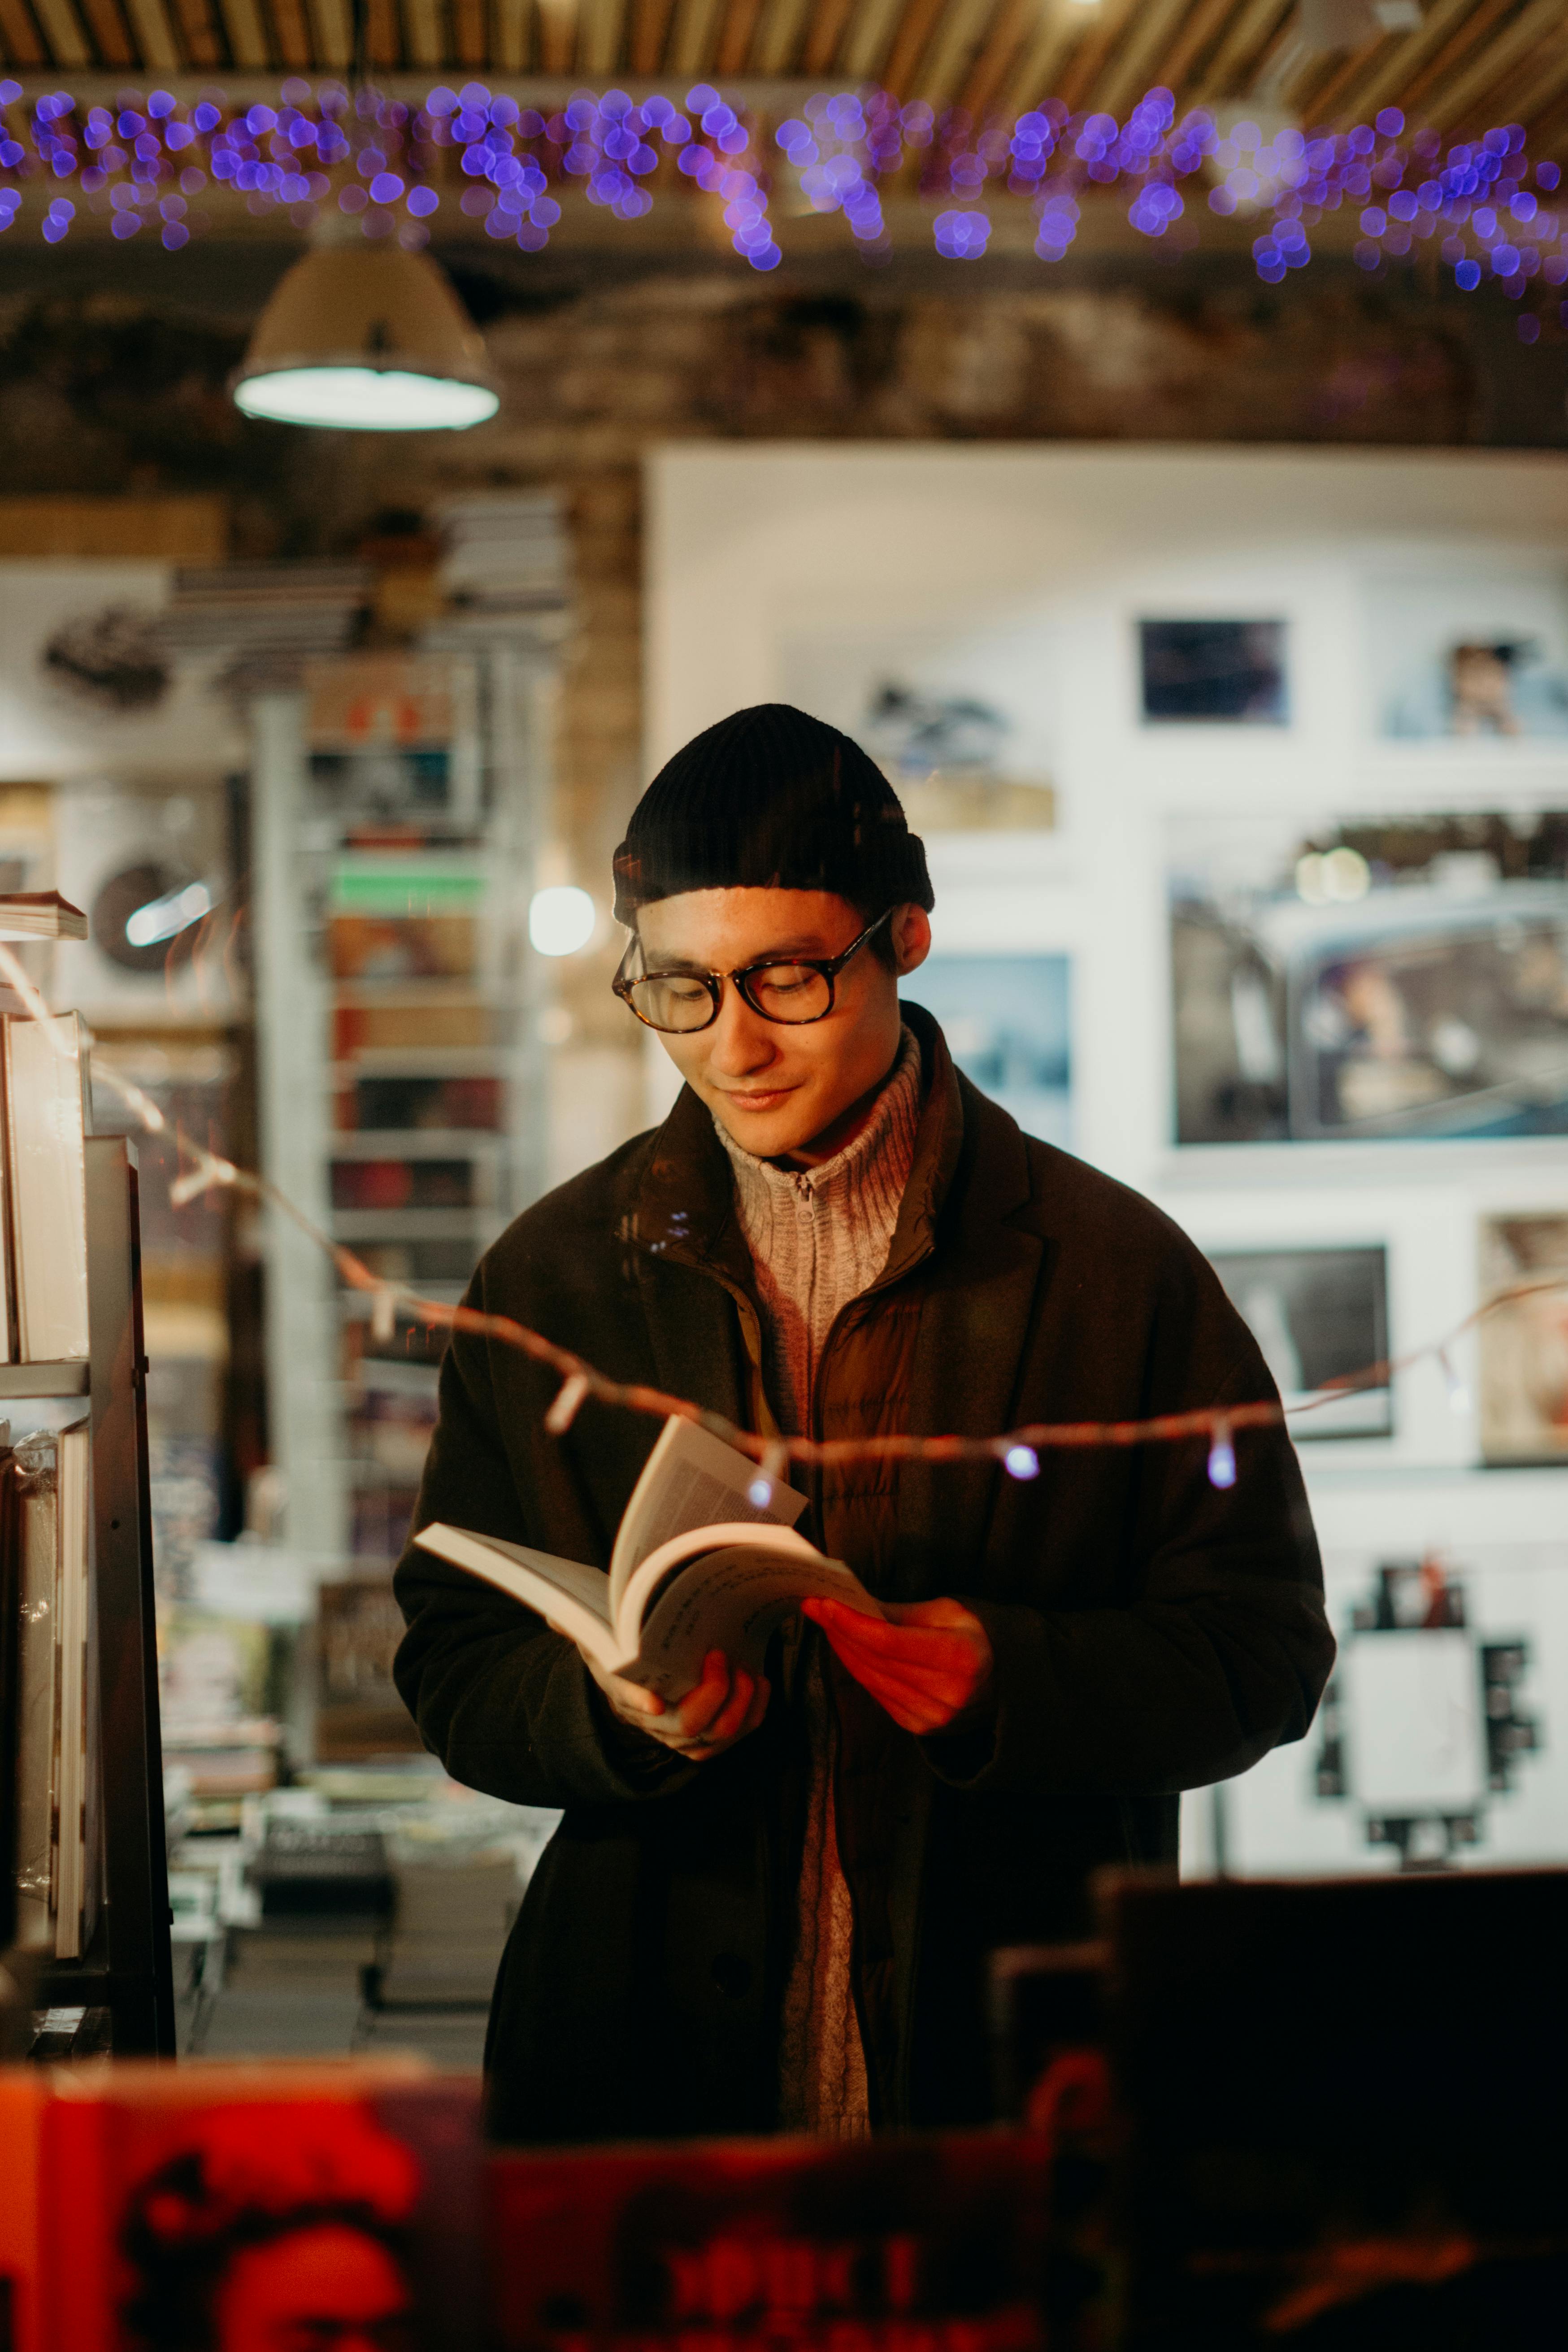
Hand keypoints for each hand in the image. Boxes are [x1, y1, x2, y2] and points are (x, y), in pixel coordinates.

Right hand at [554, 1631, 768, 1761]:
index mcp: (626, 1696)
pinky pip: (742, 1731)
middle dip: (712, 1693)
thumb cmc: (625, 1656)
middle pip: (689, 1725)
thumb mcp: (599, 1639)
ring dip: (740, 1703)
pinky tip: (758, 1681)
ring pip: (721, 1733)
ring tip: (744, 1670)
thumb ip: (582, 1627)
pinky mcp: (715, 1736)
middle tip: (719, 1657)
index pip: (630, 1703)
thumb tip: (555, 1616)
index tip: (654, 1699)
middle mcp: (657, 1725)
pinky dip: (755, 1709)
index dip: (640, 1703)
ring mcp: (688, 1737)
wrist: (644, 1683)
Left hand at [801, 1596, 993, 1735]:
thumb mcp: (947, 1612)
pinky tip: (847, 1648)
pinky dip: (859, 1670)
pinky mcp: (920, 1726)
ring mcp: (933, 1716)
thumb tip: (852, 1605)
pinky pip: (878, 1694)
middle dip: (840, 1631)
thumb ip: (899, 1613)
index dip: (851, 1623)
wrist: (1004, 1679)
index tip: (823, 1603)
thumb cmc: (973, 1635)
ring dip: (844, 1650)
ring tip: (826, 1623)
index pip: (890, 1641)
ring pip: (871, 1680)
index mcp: (961, 1657)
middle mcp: (948, 1694)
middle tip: (815, 1607)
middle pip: (876, 1661)